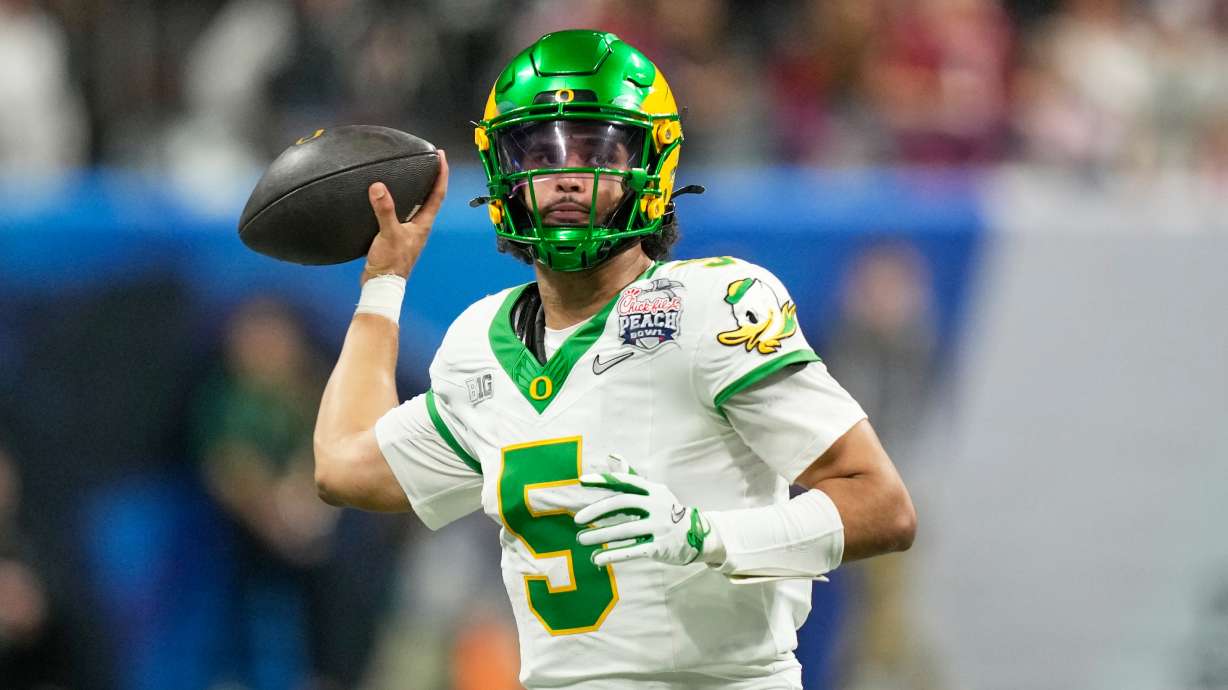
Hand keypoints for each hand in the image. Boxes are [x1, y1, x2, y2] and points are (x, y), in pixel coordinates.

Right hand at [364, 149, 448, 281]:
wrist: (381, 284)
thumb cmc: (391, 263)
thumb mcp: (388, 233)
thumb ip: (385, 210)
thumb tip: (379, 187)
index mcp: (423, 224)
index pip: (438, 194)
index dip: (441, 174)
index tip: (441, 157)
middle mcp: (419, 226)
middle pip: (430, 197)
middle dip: (431, 178)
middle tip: (429, 160)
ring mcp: (408, 232)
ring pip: (416, 205)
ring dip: (417, 189)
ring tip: (412, 173)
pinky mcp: (396, 236)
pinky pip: (401, 213)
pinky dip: (399, 201)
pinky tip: (389, 198)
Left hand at [574, 471, 711, 567]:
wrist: (699, 536)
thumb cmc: (668, 511)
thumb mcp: (654, 492)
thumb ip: (631, 477)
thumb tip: (612, 457)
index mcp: (653, 490)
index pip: (625, 481)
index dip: (604, 480)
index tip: (582, 481)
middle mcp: (657, 506)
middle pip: (622, 504)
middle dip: (597, 511)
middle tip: (577, 520)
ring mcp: (659, 526)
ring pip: (624, 530)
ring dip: (600, 535)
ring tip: (581, 539)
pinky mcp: (659, 547)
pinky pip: (632, 551)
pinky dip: (612, 555)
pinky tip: (596, 558)